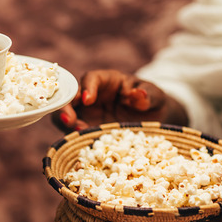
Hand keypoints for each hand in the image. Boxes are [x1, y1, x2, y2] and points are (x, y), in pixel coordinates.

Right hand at [52, 69, 187, 132]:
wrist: (151, 120)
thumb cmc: (151, 101)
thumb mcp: (155, 96)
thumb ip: (148, 94)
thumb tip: (139, 94)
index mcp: (106, 80)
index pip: (91, 78)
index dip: (87, 87)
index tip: (88, 99)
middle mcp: (92, 95)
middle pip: (70, 96)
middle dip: (66, 107)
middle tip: (70, 120)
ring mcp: (86, 113)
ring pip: (66, 114)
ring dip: (66, 122)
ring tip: (76, 132)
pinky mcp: (86, 129)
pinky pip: (73, 132)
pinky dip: (74, 136)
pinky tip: (82, 142)